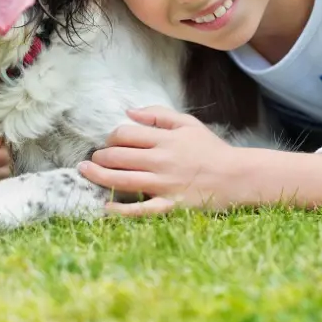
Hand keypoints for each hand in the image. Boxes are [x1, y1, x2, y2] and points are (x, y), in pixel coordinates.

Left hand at [78, 107, 242, 216]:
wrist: (236, 176)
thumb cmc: (211, 149)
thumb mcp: (188, 124)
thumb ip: (158, 115)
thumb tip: (129, 111)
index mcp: (165, 140)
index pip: (125, 134)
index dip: (111, 136)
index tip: (110, 141)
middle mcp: (161, 161)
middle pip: (118, 156)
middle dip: (101, 155)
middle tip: (95, 157)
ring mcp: (163, 185)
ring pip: (121, 180)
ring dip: (98, 175)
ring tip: (85, 171)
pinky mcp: (168, 206)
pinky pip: (140, 210)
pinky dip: (120, 210)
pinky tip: (105, 206)